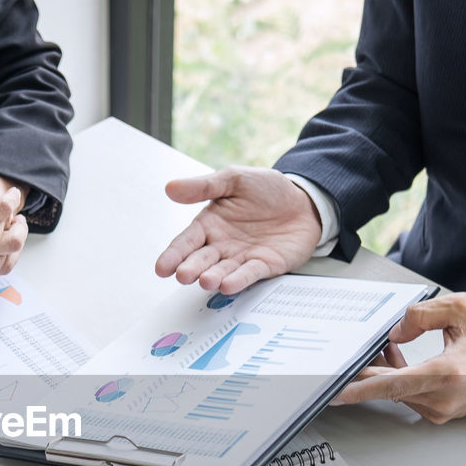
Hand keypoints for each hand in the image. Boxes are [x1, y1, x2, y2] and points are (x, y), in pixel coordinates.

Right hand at [154, 166, 321, 293]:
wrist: (304, 201)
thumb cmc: (267, 190)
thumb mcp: (234, 180)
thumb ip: (203, 186)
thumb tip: (170, 187)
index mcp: (210, 225)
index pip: (186, 242)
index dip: (173, 255)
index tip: (161, 268)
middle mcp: (221, 245)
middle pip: (202, 260)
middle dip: (191, 268)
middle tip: (183, 275)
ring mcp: (241, 258)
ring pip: (223, 270)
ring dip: (213, 277)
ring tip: (205, 281)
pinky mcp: (264, 265)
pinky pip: (249, 274)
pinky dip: (239, 280)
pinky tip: (228, 285)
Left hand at [329, 293, 465, 423]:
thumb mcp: (461, 309)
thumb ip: (423, 314)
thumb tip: (395, 332)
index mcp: (446, 374)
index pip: (393, 383)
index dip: (362, 386)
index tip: (338, 390)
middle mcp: (442, 397)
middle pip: (389, 388)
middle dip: (366, 373)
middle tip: (346, 362)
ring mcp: (441, 410)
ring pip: (397, 392)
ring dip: (385, 372)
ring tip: (384, 348)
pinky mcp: (440, 414)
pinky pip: (408, 396)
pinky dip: (399, 379)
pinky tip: (398, 361)